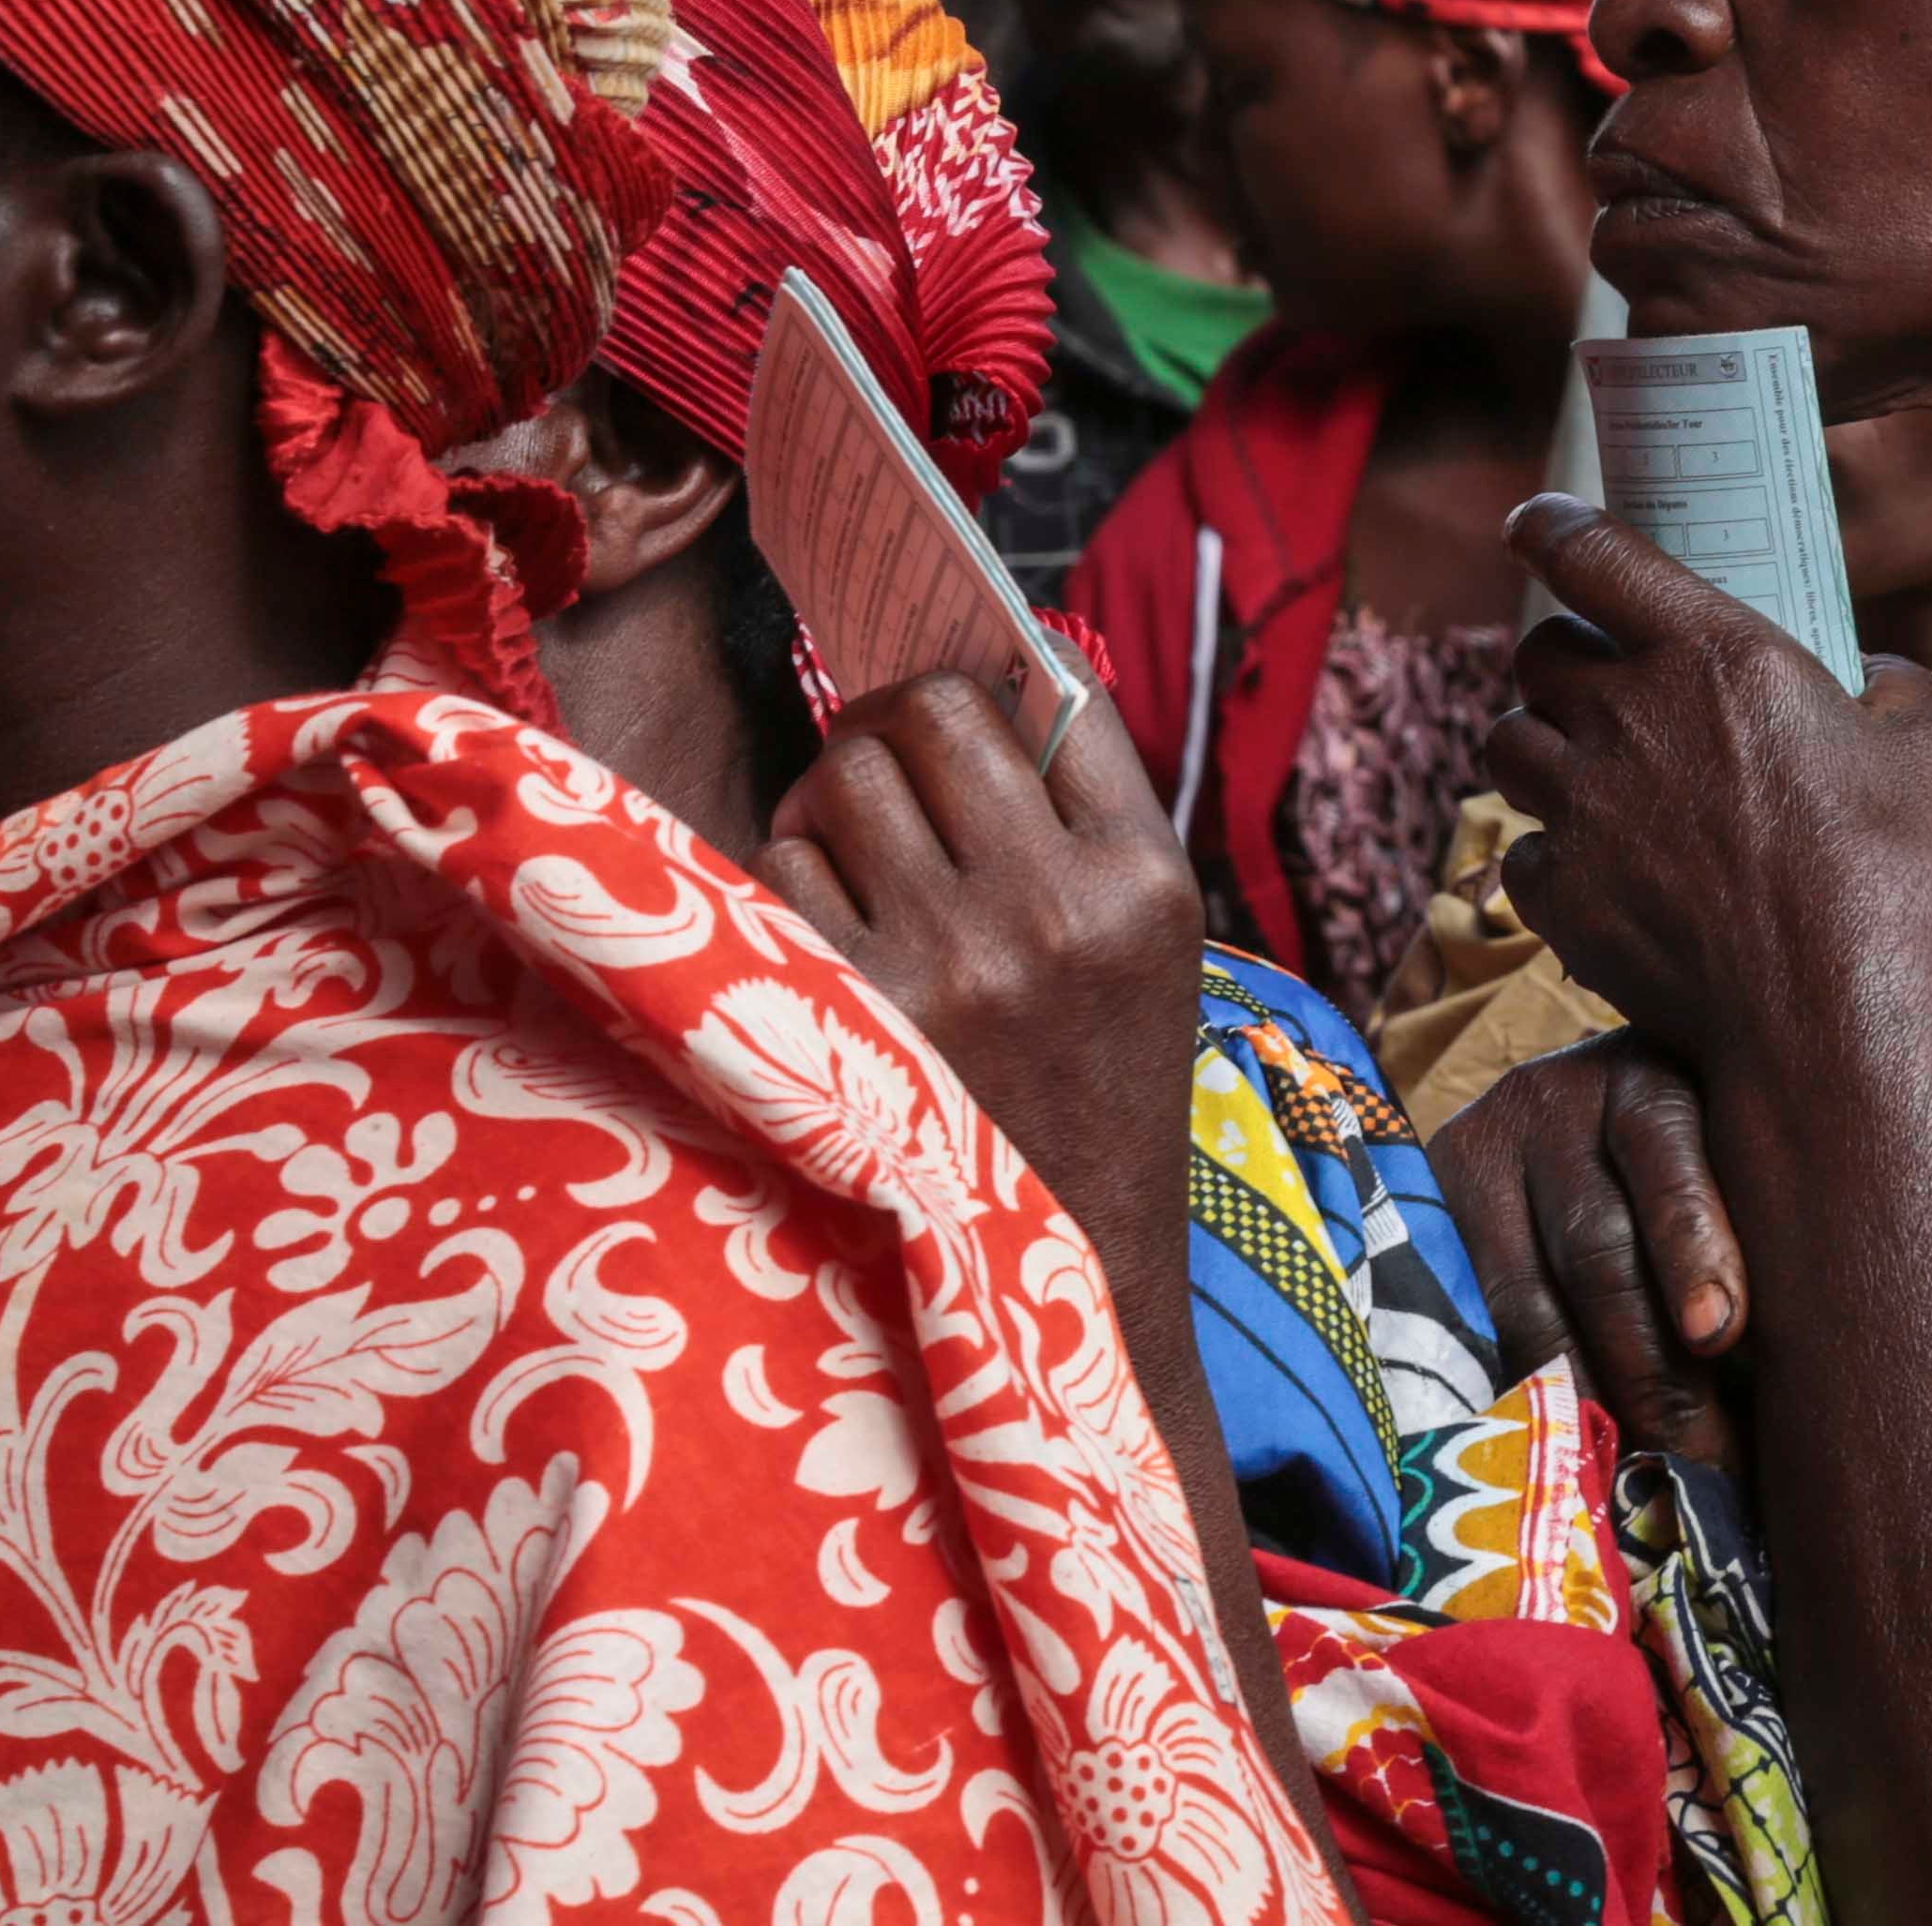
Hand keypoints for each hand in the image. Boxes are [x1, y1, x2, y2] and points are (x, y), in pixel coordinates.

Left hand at [758, 674, 1208, 1289]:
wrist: (1067, 1262)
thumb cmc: (1098, 1081)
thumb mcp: (1148, 944)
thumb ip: (1083, 817)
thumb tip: (983, 669)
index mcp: (1144, 878)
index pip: (1053, 690)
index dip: (989, 675)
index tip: (962, 702)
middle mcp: (1054, 908)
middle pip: (928, 712)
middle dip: (891, 724)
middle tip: (883, 767)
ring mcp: (952, 963)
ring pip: (844, 775)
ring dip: (832, 794)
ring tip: (851, 848)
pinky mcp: (858, 1013)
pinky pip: (784, 866)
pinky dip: (791, 878)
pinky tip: (828, 925)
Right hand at [1429, 1033, 1747, 1468]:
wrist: (1581, 1122)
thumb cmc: (1702, 1173)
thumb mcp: (1734, 1176)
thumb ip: (1758, 1258)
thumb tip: (1802, 1391)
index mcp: (1652, 1077)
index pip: (1664, 1152)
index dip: (1691, 1245)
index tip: (1720, 1335)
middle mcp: (1558, 1098)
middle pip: (1597, 1246)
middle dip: (1652, 1366)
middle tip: (1703, 1457)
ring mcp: (1483, 1154)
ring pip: (1528, 1299)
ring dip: (1590, 1396)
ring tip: (1643, 1470)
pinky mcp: (1430, 1216)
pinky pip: (1472, 1325)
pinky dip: (1524, 1393)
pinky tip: (1566, 1447)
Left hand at [1477, 496, 1931, 1083]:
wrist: (1835, 1028)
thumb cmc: (1895, 882)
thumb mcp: (1925, 749)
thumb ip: (1888, 684)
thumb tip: (1867, 673)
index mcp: (1711, 653)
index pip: (1586, 551)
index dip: (1548, 526)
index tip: (1534, 524)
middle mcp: (1626, 717)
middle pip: (1535, 653)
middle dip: (1562, 658)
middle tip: (1604, 685)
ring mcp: (1582, 809)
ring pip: (1507, 744)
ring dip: (1541, 746)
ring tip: (1591, 774)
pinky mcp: (1558, 896)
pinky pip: (1521, 848)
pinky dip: (1550, 851)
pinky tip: (1603, 871)